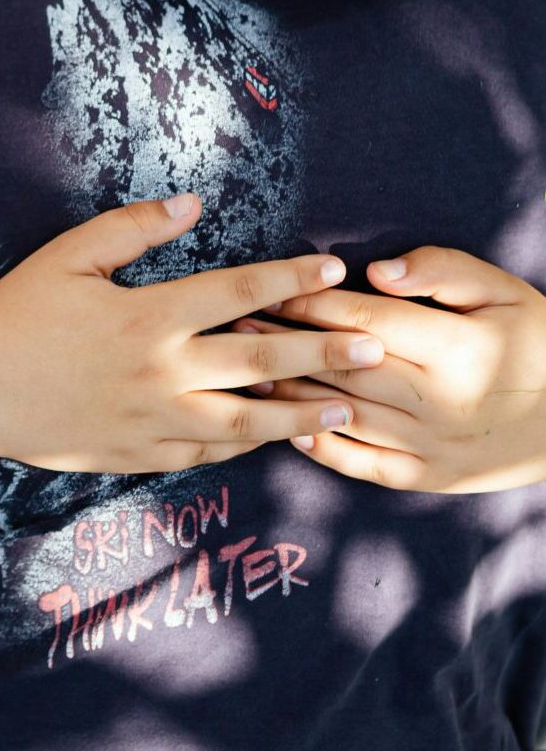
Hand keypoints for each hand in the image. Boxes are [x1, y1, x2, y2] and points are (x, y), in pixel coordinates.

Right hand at [0, 193, 380, 473]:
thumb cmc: (15, 312)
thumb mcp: (67, 255)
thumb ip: (133, 226)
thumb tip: (194, 203)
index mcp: (146, 317)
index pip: (235, 292)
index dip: (289, 280)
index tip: (333, 271)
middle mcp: (161, 372)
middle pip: (259, 360)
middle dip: (322, 352)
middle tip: (375, 346)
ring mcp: (153, 421)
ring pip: (246, 422)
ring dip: (301, 414)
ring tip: (346, 409)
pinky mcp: (139, 455)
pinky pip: (207, 454)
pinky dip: (244, 444)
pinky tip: (269, 435)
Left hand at [258, 247, 545, 491]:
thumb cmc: (535, 340)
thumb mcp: (500, 290)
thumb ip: (439, 271)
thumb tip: (376, 272)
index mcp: (453, 349)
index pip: (361, 321)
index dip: (308, 303)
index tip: (265, 289)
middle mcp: (438, 401)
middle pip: (342, 366)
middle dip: (284, 344)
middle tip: (235, 327)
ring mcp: (434, 446)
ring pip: (345, 415)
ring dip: (290, 394)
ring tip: (245, 371)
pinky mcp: (434, 479)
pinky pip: (367, 466)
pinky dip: (325, 449)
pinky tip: (290, 428)